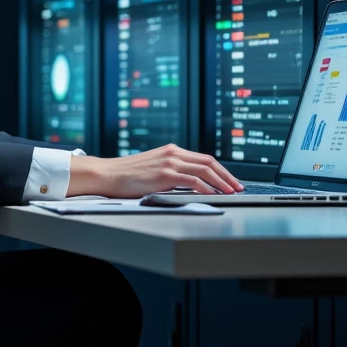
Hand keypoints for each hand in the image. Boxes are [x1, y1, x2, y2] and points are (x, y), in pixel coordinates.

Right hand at [68, 145, 243, 198]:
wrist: (107, 174)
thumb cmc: (126, 176)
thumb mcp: (153, 168)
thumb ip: (171, 172)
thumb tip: (189, 185)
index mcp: (172, 151)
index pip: (204, 158)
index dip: (221, 170)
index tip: (231, 180)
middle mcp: (173, 153)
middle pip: (209, 162)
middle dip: (227, 176)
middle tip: (238, 187)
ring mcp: (169, 163)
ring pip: (205, 170)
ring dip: (222, 182)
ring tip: (231, 192)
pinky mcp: (164, 175)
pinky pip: (193, 181)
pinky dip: (207, 188)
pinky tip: (213, 195)